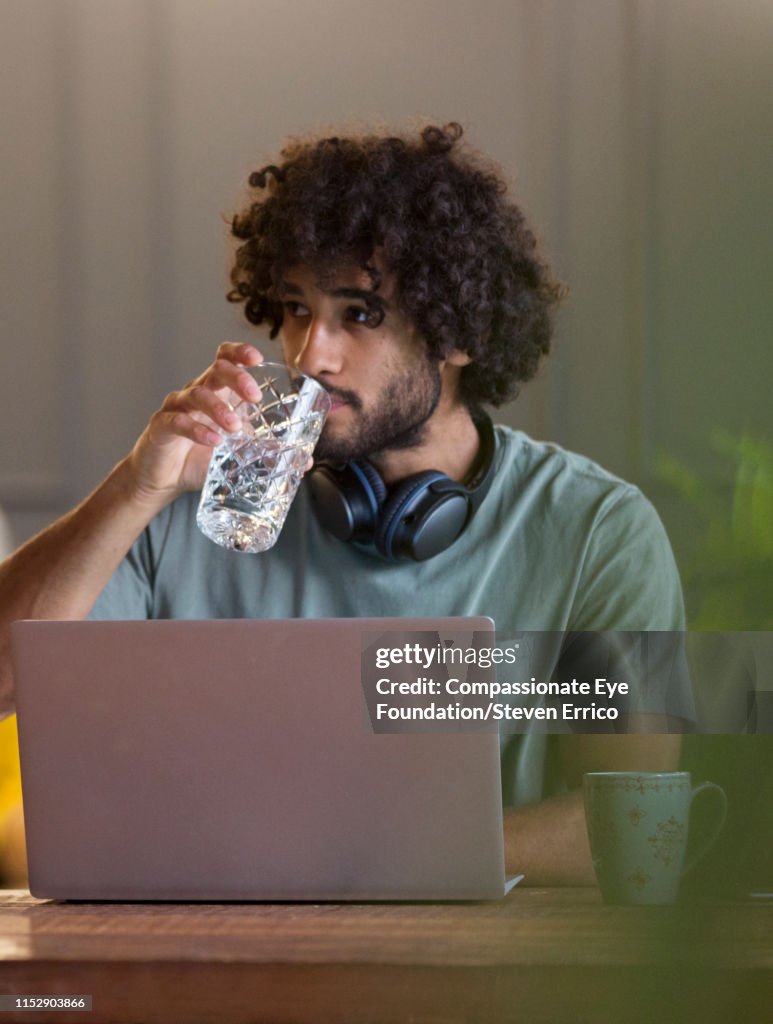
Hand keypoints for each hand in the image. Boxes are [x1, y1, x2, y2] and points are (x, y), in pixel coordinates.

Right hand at [125, 343, 264, 507]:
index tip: (258, 358)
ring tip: (234, 429)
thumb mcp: (239, 453)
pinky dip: (196, 430)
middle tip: (255, 397)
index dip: (239, 352)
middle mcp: (197, 392)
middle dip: (237, 378)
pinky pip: (178, 421)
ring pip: (197, 394)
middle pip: (215, 370)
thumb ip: (268, 452)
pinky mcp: (162, 427)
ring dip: (218, 409)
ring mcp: (177, 407)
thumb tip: (305, 461)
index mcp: (217, 391)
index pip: (225, 358)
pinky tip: (213, 441)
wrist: (166, 479)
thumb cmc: (202, 457)